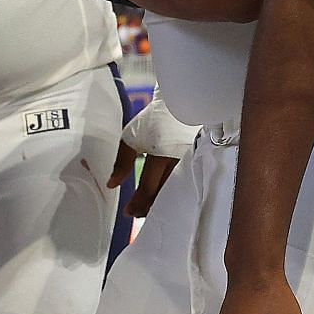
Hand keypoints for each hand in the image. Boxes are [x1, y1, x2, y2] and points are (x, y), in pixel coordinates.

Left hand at [109, 97, 197, 216]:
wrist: (182, 100)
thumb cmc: (154, 117)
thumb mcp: (132, 136)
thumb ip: (123, 162)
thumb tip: (113, 184)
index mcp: (161, 155)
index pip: (149, 188)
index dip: (138, 203)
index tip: (129, 211)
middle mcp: (179, 161)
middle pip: (165, 193)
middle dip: (150, 206)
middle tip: (138, 212)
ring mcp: (192, 160)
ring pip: (177, 190)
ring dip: (162, 200)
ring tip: (150, 205)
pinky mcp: (200, 159)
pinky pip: (186, 180)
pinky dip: (175, 190)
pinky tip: (168, 193)